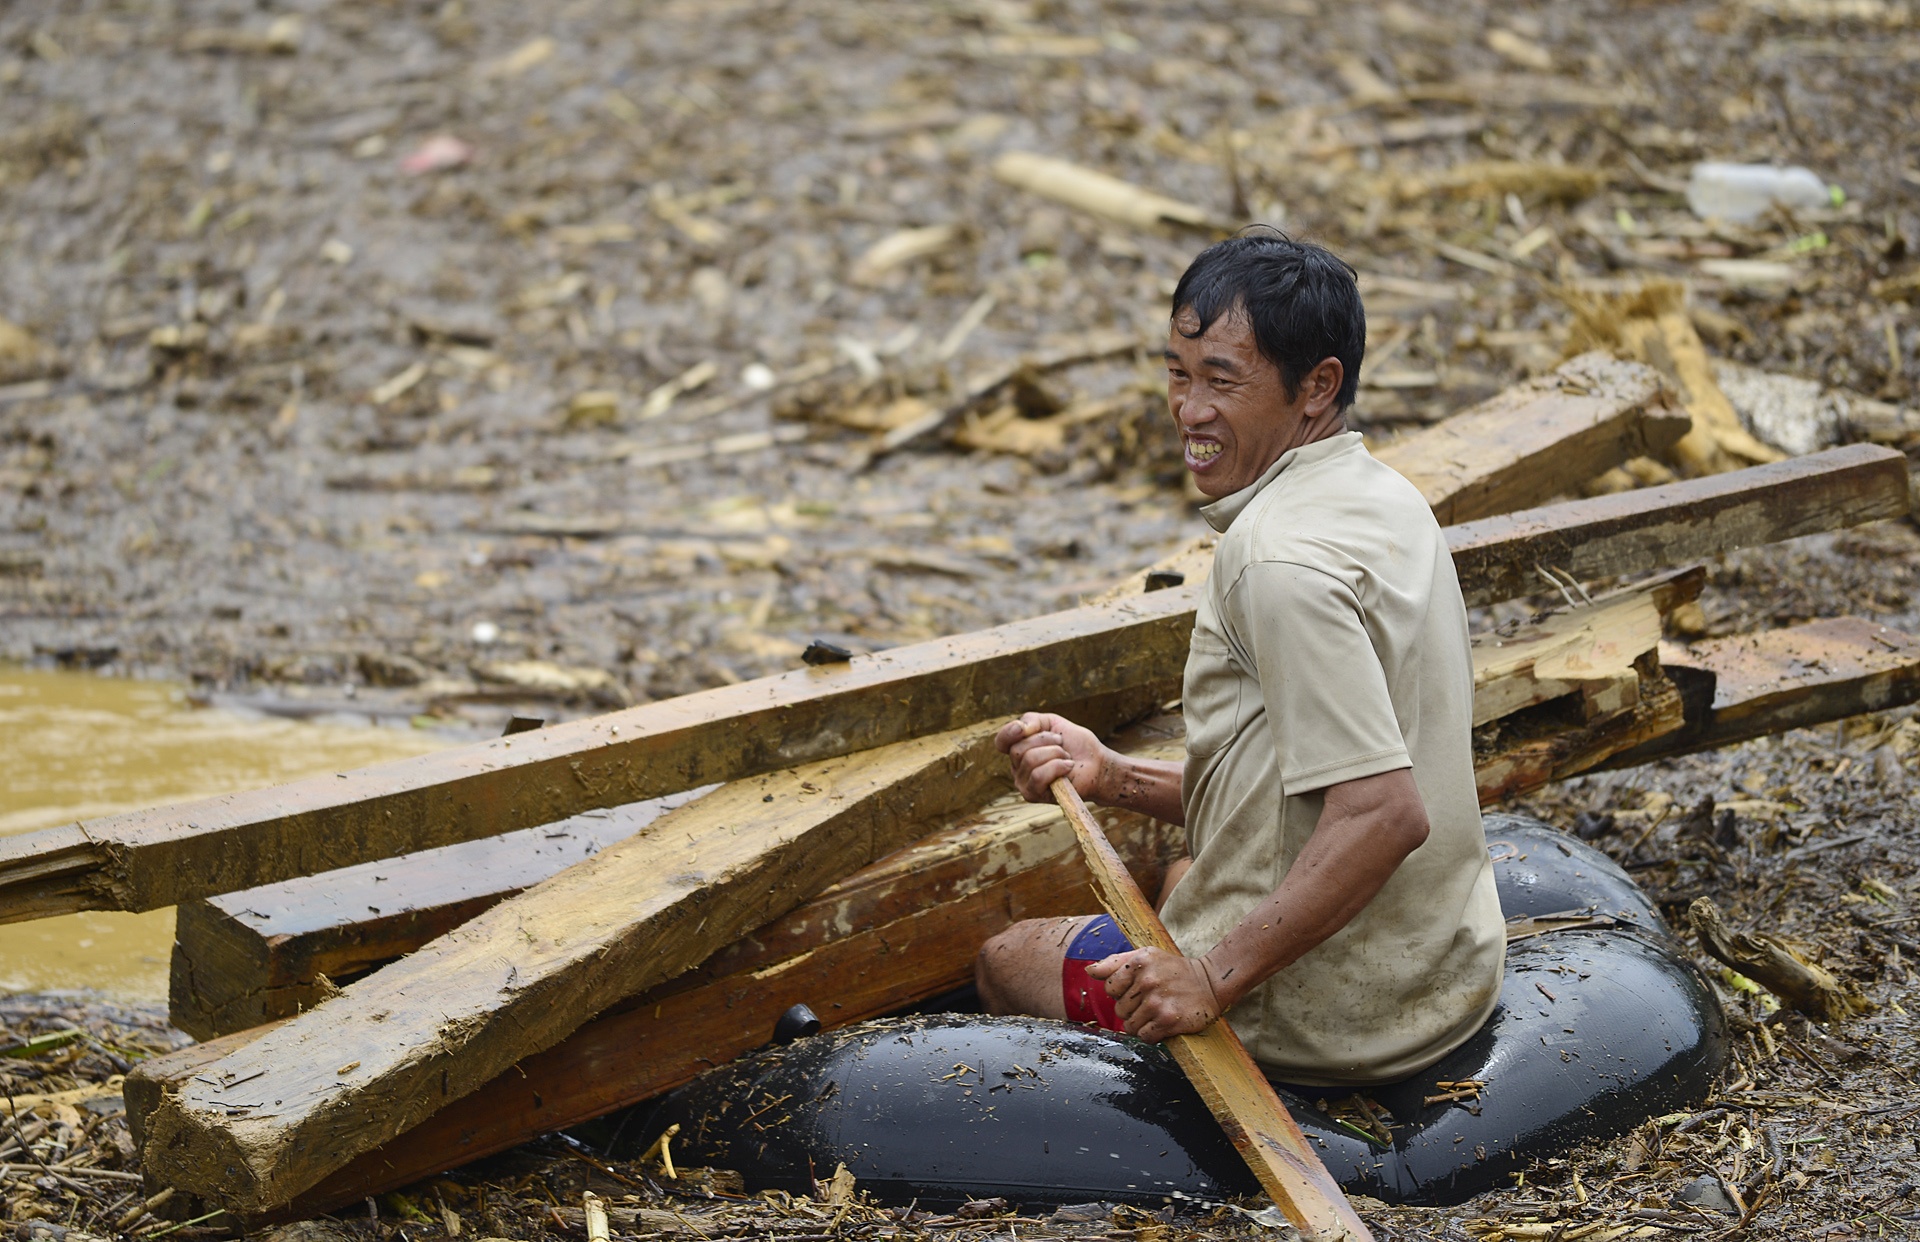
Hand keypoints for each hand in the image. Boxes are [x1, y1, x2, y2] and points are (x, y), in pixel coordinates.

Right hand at [994, 712, 1109, 804]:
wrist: (1097, 764)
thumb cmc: (1075, 745)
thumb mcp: (1053, 723)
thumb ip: (1032, 720)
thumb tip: (1020, 728)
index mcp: (1019, 748)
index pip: (1001, 741)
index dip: (1008, 733)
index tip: (1023, 728)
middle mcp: (1017, 766)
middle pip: (1017, 749)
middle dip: (1044, 741)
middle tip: (1061, 744)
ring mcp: (1023, 782)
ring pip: (1029, 761)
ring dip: (1055, 754)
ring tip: (1066, 757)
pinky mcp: (1033, 795)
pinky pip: (1038, 776)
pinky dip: (1057, 767)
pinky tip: (1067, 767)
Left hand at [1084, 947, 1221, 1042]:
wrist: (1210, 983)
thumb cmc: (1173, 970)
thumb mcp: (1146, 957)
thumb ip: (1115, 963)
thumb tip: (1089, 971)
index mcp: (1139, 962)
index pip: (1110, 989)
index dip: (1122, 992)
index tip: (1138, 989)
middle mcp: (1147, 981)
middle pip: (1119, 1010)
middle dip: (1132, 1009)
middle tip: (1151, 1001)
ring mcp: (1157, 1002)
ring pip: (1130, 1026)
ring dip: (1141, 1024)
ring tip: (1157, 1011)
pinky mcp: (1168, 1020)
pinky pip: (1144, 1037)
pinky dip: (1151, 1034)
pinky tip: (1163, 1023)